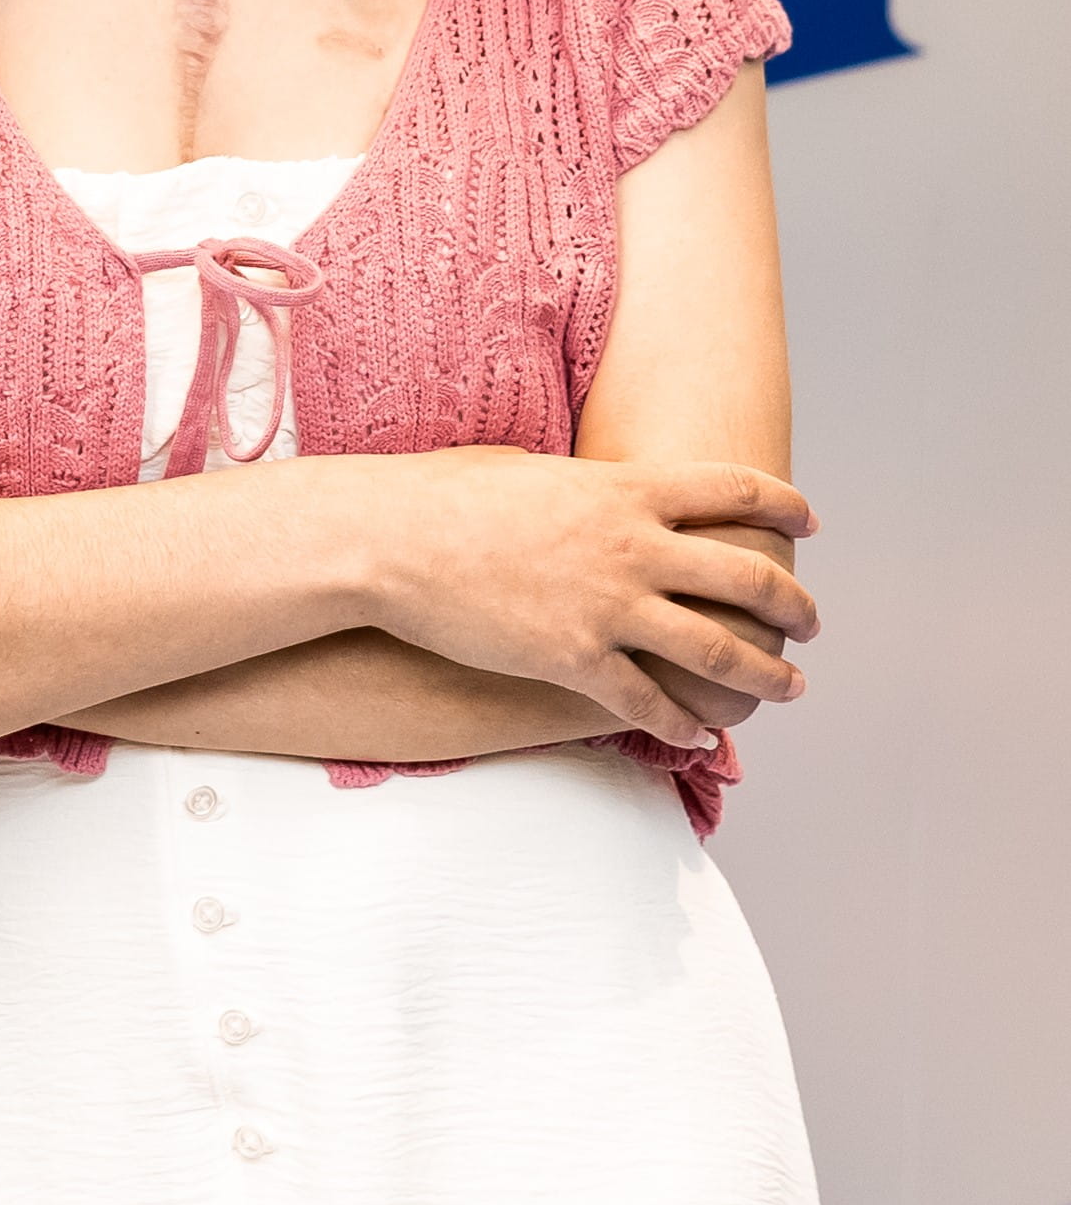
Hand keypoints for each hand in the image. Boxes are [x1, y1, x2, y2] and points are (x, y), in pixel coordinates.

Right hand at [363, 447, 820, 750]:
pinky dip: (686, 724)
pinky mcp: (574, 661)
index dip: (785, 505)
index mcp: (626, 488)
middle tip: (812, 621)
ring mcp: (607, 607)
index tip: (811, 520)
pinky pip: (651, 703)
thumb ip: (587, 484)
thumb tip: (605, 486)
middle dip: (794, 603)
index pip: (736, 489)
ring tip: (789, 688)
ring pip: (718, 650)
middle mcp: (632, 546)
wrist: (392, 541)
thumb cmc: (448, 494)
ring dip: (766, 674)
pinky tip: (702, 735)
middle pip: (747, 576)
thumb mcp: (532, 468)